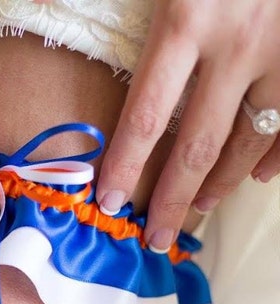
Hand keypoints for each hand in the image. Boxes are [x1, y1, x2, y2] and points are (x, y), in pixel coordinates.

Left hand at [96, 0, 279, 251]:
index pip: (145, 117)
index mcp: (185, 20)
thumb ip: (133, 9)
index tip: (110, 204)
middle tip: (157, 240)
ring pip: (246, 141)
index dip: (126, 167)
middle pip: (195, 147)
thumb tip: (84, 36)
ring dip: (218, 185)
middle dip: (173, 202)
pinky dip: (277, 154)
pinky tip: (257, 177)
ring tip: (197, 211)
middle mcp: (235, 46)